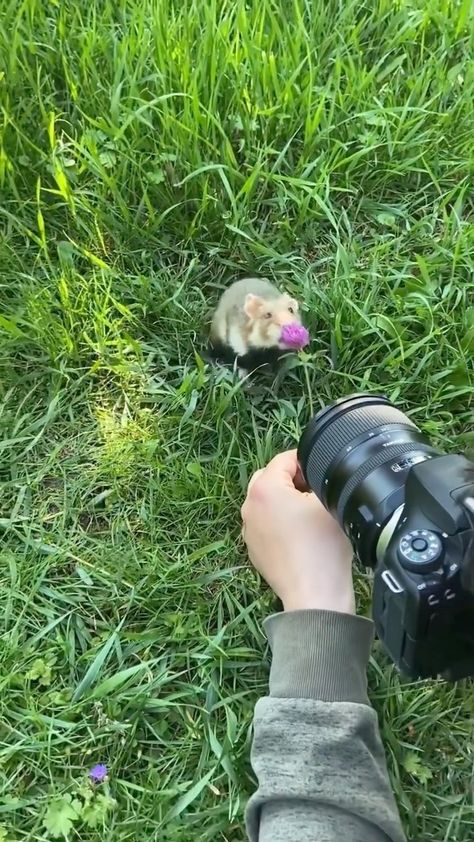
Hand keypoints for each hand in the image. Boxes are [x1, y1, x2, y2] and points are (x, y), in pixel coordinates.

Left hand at [241, 450, 354, 613]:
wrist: (315, 594)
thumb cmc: (323, 547)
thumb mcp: (329, 501)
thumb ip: (320, 477)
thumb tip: (314, 472)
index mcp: (264, 489)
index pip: (285, 459)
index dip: (308, 462)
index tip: (324, 475)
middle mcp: (249, 506)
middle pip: (271, 478)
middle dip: (293, 479)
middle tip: (316, 492)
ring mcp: (248, 528)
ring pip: (266, 501)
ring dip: (285, 500)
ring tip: (309, 513)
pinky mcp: (253, 548)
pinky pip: (265, 523)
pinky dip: (279, 521)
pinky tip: (300, 534)